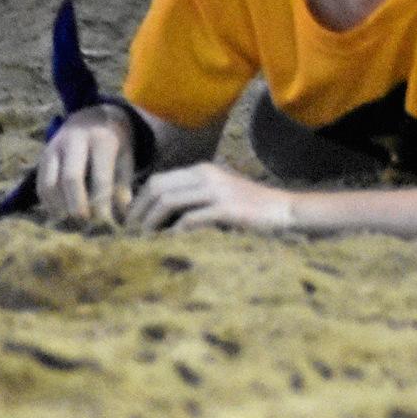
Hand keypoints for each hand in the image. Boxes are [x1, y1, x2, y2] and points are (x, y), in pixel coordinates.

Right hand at [36, 107, 135, 228]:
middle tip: (84, 223)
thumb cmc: (113, 142)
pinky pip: (41, 183)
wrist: (93, 115)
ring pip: (50, 182)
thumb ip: (123, 183)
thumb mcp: (125, 156)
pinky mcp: (43, 155)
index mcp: (101, 140)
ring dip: (59, 206)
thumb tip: (124, 213)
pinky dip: (48, 202)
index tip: (105, 222)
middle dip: (77, 204)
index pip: (100, 176)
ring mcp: (55, 147)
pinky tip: (59, 213)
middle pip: (71, 178)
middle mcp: (75, 140)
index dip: (102, 202)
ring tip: (71, 222)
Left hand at [127, 163, 296, 233]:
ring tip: (143, 243)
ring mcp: (217, 191)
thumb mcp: (219, 196)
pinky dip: (174, 234)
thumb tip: (160, 219)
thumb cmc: (251, 209)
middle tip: (130, 236)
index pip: (158, 180)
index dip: (139, 202)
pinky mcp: (227, 209)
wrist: (286, 211)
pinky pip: (189, 220)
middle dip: (139, 213)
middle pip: (157, 188)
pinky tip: (168, 246)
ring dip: (151, 224)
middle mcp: (206, 175)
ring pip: (168, 201)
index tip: (130, 224)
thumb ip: (194, 200)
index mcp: (202, 170)